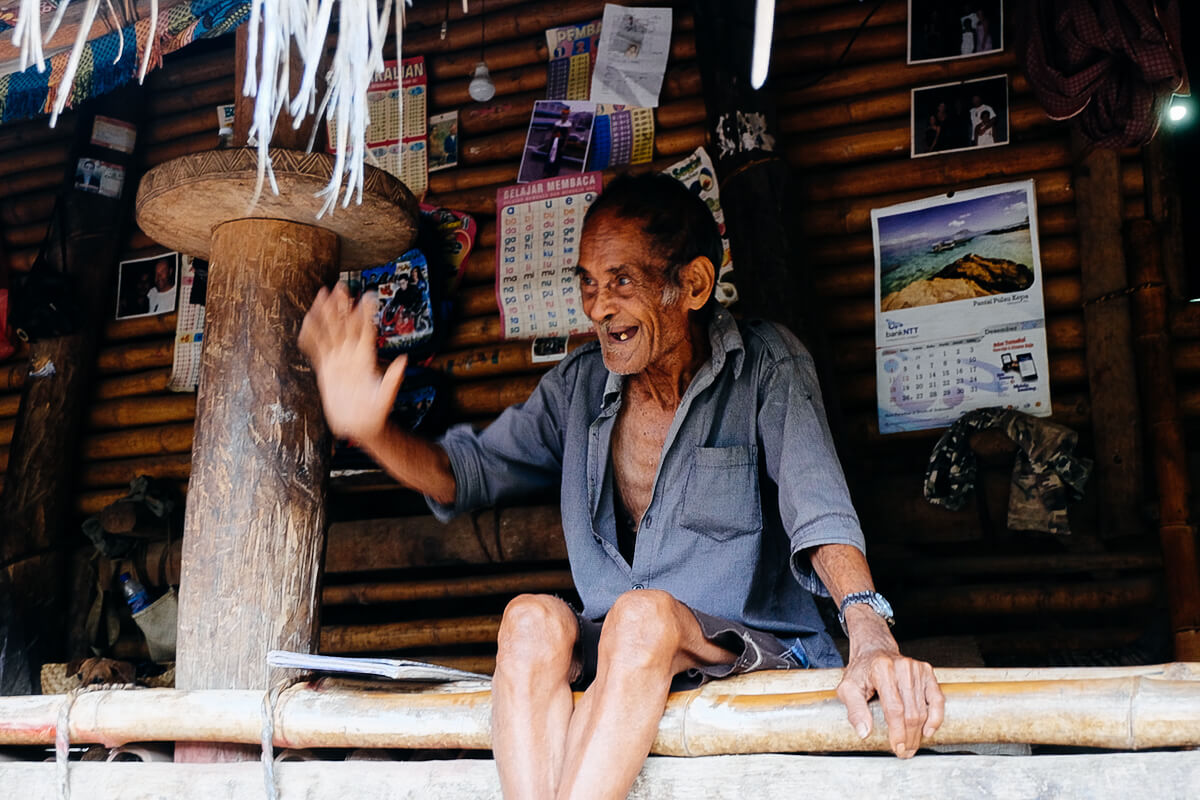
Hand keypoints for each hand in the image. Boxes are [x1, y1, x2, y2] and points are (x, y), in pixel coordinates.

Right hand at [298, 284, 406, 443]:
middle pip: (346, 326)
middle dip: (342, 306)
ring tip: (322, 294)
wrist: (359, 426)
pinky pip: (316, 349)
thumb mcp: (386, 397)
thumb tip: (405, 361)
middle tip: (340, 286)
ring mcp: (338, 361)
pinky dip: (311, 335)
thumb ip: (393, 379)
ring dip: (325, 314)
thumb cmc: (376, 414)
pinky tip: (307, 319)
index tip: (367, 296)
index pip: (366, 331)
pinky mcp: (326, 370)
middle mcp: (352, 356)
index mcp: (366, 360)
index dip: (365, 314)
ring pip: (330, 332)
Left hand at [835, 609, 943, 758]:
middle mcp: (902, 667)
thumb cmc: (861, 672)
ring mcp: (916, 668)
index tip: (897, 747)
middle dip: (909, 736)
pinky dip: (935, 717)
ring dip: (919, 732)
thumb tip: (864, 732)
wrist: (874, 651)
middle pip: (911, 711)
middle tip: (904, 752)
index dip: (897, 732)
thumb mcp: (848, 688)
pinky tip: (928, 730)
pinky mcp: (926, 671)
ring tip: (912, 745)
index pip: (894, 708)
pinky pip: (937, 698)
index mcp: (881, 669)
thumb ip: (854, 710)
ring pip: (923, 708)